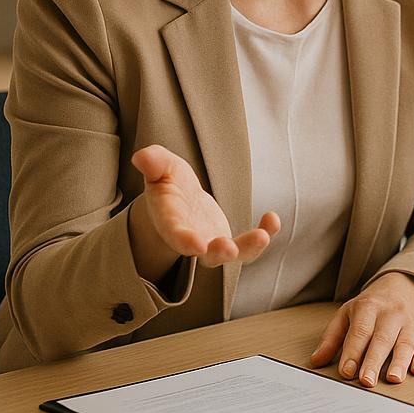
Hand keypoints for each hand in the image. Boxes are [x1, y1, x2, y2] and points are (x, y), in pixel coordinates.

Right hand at [128, 145, 280, 277]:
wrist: (180, 198)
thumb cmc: (168, 182)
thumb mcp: (160, 168)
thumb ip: (154, 163)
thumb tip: (141, 156)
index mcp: (170, 222)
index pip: (175, 235)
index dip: (184, 241)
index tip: (196, 246)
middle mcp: (193, 239)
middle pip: (206, 256)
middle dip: (218, 253)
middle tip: (228, 248)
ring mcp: (214, 243)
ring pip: (233, 254)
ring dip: (249, 248)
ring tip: (263, 235)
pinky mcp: (233, 240)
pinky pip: (252, 243)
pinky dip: (265, 232)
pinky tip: (272, 218)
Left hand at [311, 273, 413, 387]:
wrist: (402, 287)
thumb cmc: (372, 306)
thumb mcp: (347, 314)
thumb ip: (332, 338)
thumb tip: (316, 361)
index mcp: (368, 308)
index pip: (360, 332)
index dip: (353, 352)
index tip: (347, 372)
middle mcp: (391, 313)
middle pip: (382, 339)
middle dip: (374, 361)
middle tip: (367, 381)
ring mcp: (409, 322)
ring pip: (406, 343)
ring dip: (400, 362)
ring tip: (394, 379)